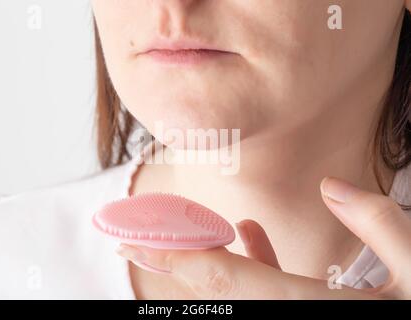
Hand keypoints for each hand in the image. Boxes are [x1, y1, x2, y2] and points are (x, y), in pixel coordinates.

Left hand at [116, 177, 410, 298]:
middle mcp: (287, 318)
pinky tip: (250, 233)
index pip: (224, 280)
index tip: (133, 242)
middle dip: (172, 260)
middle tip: (133, 239)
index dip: (175, 258)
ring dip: (211, 257)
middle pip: (215, 289)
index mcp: (308, 308)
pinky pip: (261, 293)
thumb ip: (379, 223)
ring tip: (193, 225)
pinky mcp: (299, 316)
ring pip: (234, 292)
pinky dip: (250, 264)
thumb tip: (333, 186)